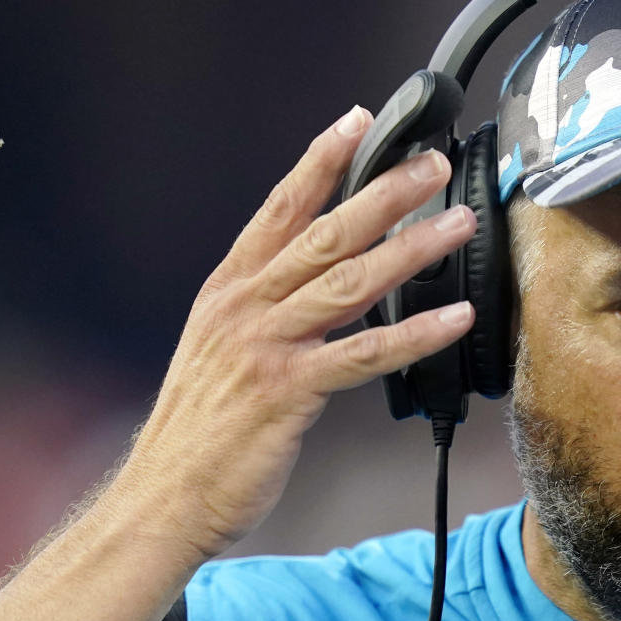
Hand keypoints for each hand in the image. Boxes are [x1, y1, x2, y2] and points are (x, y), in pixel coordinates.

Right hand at [114, 106, 476, 560]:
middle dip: (383, 191)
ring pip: (350, 281)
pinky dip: (414, 333)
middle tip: (431, 164)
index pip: (280, 208)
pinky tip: (454, 318)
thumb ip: (265, 307)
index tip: (359, 123)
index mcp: (229, 290)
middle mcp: (245, 306)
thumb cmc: (199, 429)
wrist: (163, 497)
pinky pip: (364, 354)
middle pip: (326, 232)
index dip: (321, 162)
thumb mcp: (219, 348)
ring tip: (456, 224)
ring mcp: (265, 345)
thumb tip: (317, 279)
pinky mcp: (287, 391)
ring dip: (410, 248)